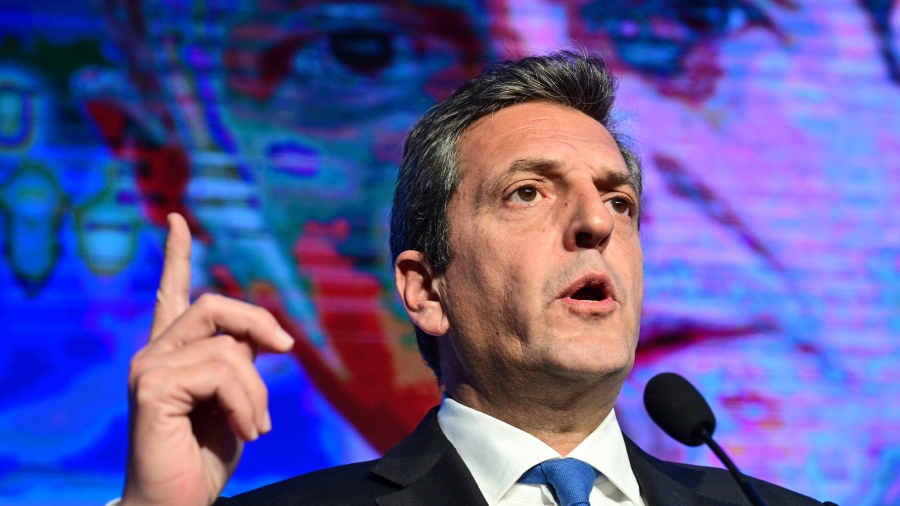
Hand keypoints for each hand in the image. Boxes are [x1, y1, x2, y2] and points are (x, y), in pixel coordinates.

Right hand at [122, 214, 294, 505]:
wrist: (179, 501)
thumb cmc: (207, 453)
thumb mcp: (235, 398)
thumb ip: (239, 361)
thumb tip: (263, 337)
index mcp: (174, 351)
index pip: (173, 292)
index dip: (176, 255)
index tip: (177, 219)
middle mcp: (155, 352)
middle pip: (214, 305)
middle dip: (260, 323)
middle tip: (287, 351)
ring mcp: (147, 367)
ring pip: (228, 348)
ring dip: (257, 391)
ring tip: (255, 426)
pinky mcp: (150, 388)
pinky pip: (221, 373)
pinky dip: (246, 403)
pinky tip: (245, 432)